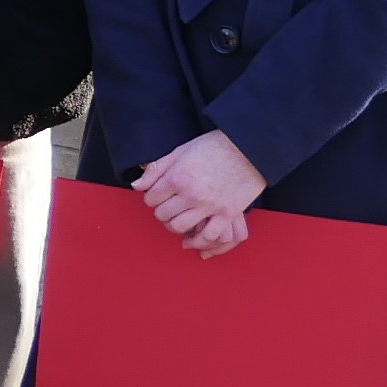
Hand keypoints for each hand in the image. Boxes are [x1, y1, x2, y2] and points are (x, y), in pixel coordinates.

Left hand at [138, 130, 264, 258]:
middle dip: (161, 212)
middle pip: (162, 215)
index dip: (151, 198)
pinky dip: (199, 240)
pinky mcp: (228, 213)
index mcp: (177, 177)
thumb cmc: (214, 146)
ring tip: (178, 220)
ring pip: (180, 227)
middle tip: (167, 208)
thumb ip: (156, 169)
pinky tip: (194, 238)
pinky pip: (209, 235)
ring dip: (175, 226)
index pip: (151, 199)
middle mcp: (191, 194)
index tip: (157, 196)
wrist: (249, 148)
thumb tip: (136, 186)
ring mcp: (210, 206)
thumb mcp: (180, 151)